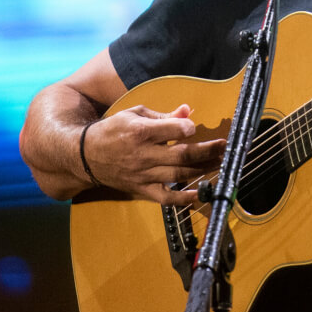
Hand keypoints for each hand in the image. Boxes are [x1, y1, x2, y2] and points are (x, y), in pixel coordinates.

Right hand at [83, 103, 224, 205]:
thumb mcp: (134, 114)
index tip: (196, 128)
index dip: (186, 129)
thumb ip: (163, 115)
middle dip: (207, 151)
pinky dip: (185, 199)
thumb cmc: (112, 130)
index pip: (170, 131)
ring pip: (178, 176)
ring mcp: (143, 174)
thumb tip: (188, 111)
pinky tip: (202, 194)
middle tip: (225, 147)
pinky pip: (166, 198)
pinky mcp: (142, 189)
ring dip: (203, 170)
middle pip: (180, 156)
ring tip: (222, 163)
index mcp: (139, 132)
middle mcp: (142, 155)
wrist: (85, 155)